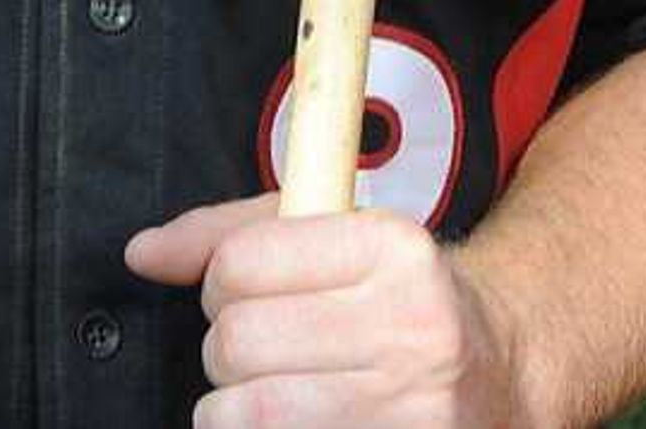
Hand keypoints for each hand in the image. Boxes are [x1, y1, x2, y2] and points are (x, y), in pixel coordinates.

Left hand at [127, 193, 531, 428]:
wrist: (502, 368)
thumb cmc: (400, 300)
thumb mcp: (337, 238)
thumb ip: (233, 235)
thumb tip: (143, 253)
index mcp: (392, 248)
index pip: (239, 264)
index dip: (221, 283)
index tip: (244, 294)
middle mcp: (411, 326)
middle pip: (237, 342)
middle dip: (228, 351)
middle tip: (263, 353)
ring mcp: (412, 406)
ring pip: (248, 412)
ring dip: (235, 409)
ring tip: (271, 395)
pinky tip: (295, 422)